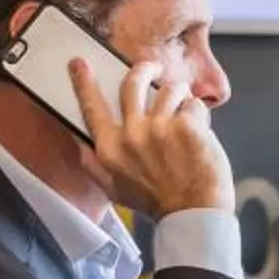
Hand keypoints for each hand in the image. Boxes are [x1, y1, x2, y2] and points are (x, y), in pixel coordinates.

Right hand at [71, 56, 233, 217]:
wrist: (194, 215)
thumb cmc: (157, 203)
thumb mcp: (114, 188)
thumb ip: (93, 163)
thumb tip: (77, 140)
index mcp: (110, 148)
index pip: (91, 106)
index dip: (84, 82)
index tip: (79, 63)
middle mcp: (131, 134)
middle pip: (132, 83)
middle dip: (144, 69)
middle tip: (153, 68)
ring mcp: (160, 128)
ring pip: (169, 90)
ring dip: (179, 95)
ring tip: (185, 109)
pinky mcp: (187, 127)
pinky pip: (194, 105)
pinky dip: (199, 114)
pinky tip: (201, 129)